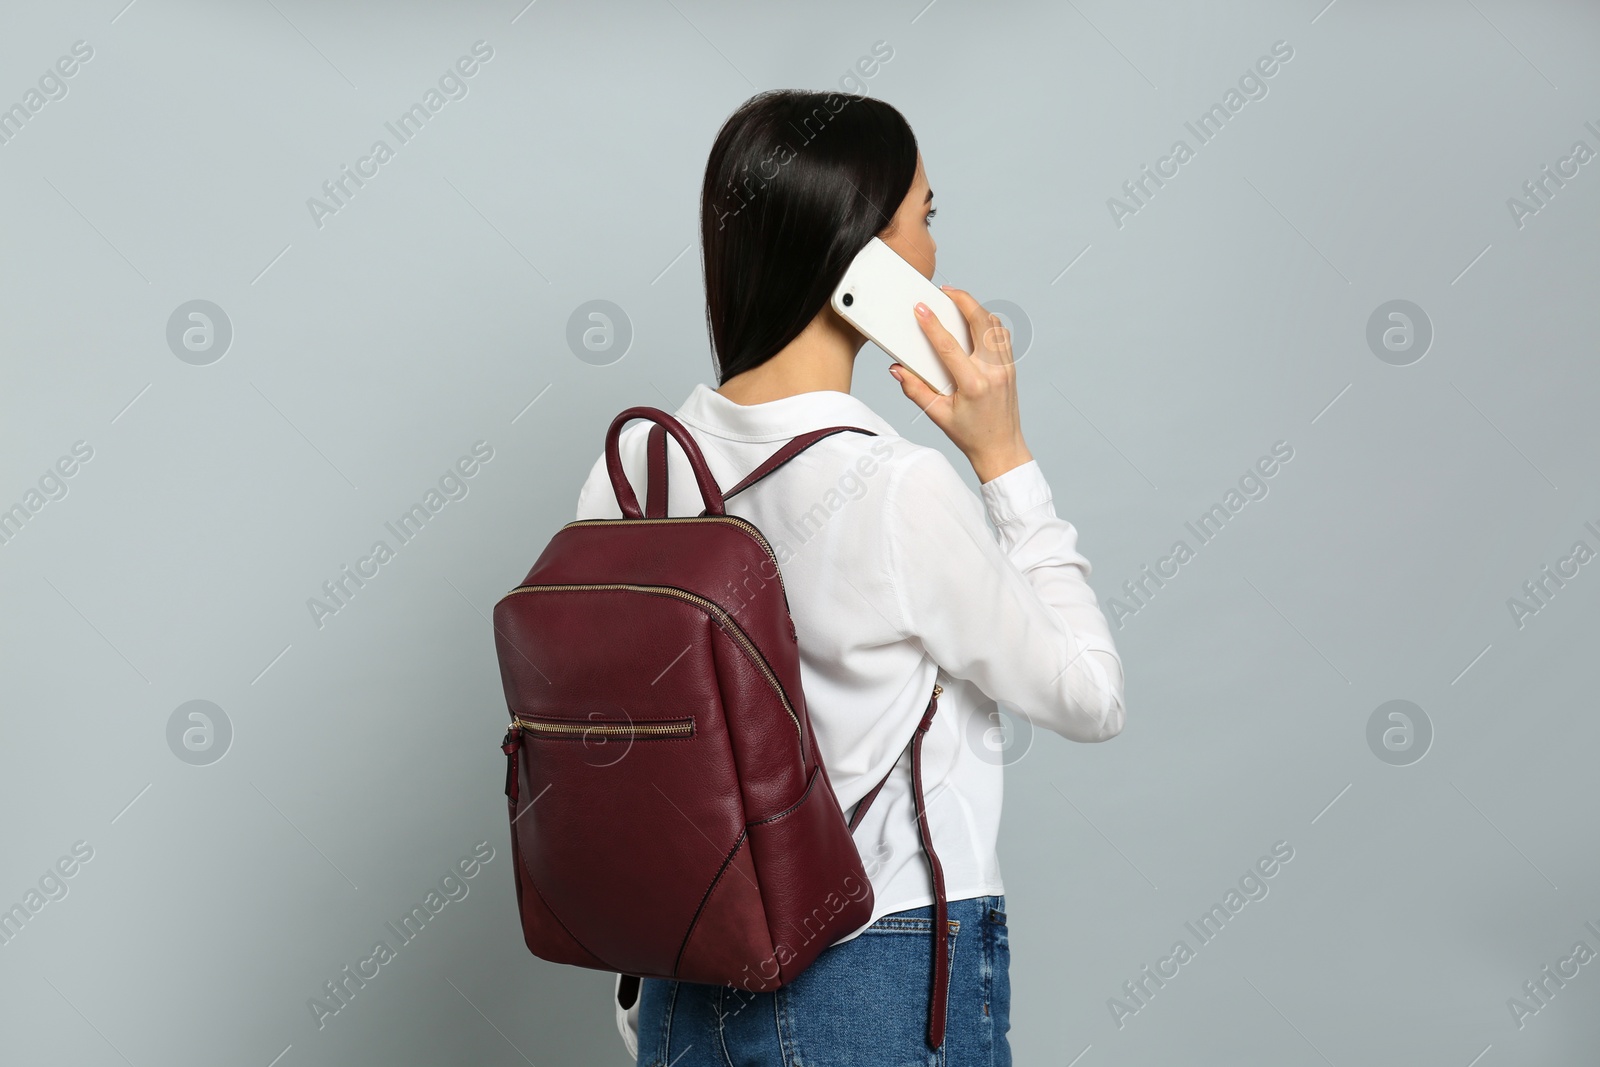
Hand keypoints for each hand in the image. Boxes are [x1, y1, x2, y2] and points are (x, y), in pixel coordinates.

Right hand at [889, 286, 1033, 482]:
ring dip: (977, 308)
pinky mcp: (1011, 367)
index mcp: (973, 385)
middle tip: (946, 291)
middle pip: (981, 322)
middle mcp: (993, 372)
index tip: (921, 308)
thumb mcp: (938, 416)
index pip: (949, 346)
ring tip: (959, 301)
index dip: (932, 325)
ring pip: (995, 325)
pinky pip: (1002, 335)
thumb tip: (897, 370)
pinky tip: (976, 319)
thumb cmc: (970, 435)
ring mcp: (1006, 368)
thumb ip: (915, 391)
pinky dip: (989, 322)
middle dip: (964, 300)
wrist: (1001, 449)